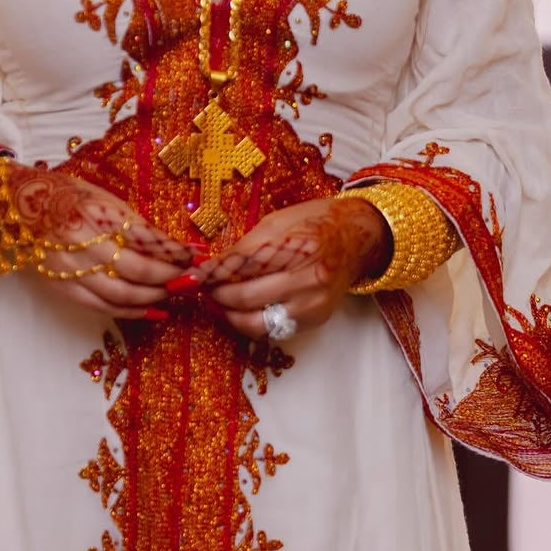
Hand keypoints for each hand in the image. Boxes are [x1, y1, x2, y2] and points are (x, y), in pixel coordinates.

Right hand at [0, 163, 193, 320]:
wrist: (18, 206)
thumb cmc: (67, 196)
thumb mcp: (105, 199)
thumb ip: (134, 225)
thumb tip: (170, 247)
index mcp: (97, 215)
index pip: (146, 239)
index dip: (175, 251)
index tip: (198, 255)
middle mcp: (84, 243)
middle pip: (138, 271)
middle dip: (171, 278)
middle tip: (194, 280)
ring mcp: (72, 269)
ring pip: (122, 295)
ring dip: (155, 297)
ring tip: (177, 294)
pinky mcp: (64, 288)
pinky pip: (103, 308)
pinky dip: (132, 312)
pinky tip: (153, 311)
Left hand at [196, 197, 389, 339]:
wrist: (357, 237)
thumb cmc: (315, 222)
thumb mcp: (277, 221)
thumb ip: (247, 246)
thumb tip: (214, 266)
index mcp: (296, 248)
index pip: (241, 267)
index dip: (212, 273)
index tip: (193, 276)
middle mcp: (307, 279)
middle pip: (245, 298)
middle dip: (217, 295)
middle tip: (204, 289)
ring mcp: (313, 304)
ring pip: (257, 323)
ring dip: (230, 315)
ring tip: (219, 303)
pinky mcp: (315, 319)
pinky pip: (275, 329)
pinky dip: (254, 322)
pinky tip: (243, 310)